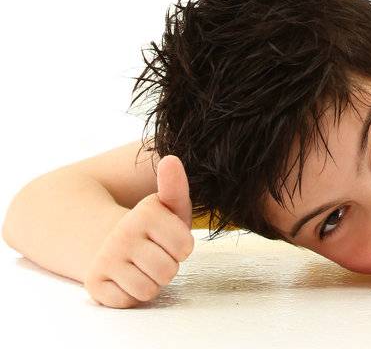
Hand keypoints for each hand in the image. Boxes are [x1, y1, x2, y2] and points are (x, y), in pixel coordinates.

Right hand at [84, 155, 194, 308]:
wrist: (108, 238)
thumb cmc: (151, 226)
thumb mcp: (168, 205)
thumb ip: (175, 186)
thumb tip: (170, 159)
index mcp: (144, 213)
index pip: (184, 248)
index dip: (181, 247)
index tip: (169, 238)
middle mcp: (121, 234)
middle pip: (167, 272)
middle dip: (167, 267)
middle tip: (155, 254)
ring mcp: (105, 259)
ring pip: (147, 290)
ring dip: (150, 283)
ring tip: (142, 266)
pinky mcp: (94, 283)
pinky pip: (127, 301)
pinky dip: (130, 295)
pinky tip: (125, 278)